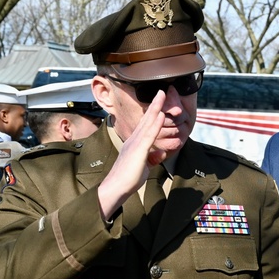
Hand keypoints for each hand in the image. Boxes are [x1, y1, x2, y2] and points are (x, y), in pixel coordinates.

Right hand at [97, 90, 167, 219]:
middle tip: (162, 91)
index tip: (159, 102)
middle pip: (146, 119)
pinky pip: (149, 135)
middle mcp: (133, 140)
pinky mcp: (138, 151)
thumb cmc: (127, 179)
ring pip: (147, 123)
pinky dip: (155, 124)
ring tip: (162, 95)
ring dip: (156, 108)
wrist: (116, 188)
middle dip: (155, 104)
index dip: (153, 113)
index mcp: (135, 143)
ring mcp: (135, 144)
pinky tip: (160, 115)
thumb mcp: (144, 166)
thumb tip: (161, 152)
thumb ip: (153, 158)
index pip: (146, 125)